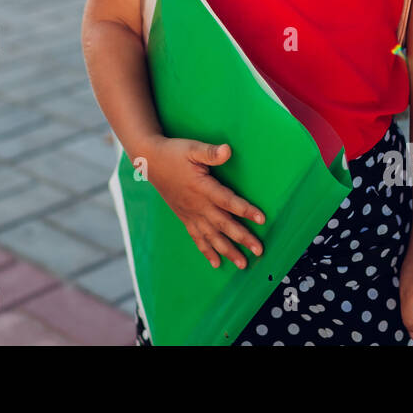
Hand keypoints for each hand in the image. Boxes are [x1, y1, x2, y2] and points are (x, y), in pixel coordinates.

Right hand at [142, 137, 265, 269]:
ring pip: (211, 236)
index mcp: (202, 187)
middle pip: (223, 224)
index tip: (262, 219)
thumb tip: (228, 150)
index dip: (245, 210)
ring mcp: (190, 214)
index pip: (227, 201)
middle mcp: (197, 205)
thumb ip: (210, 152)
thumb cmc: (174, 153)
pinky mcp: (184, 218)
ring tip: (242, 264)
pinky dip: (206, 251)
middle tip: (259, 250)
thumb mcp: (192, 148)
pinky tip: (216, 263)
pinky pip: (197, 238)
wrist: (150, 161)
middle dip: (242, 238)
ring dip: (228, 251)